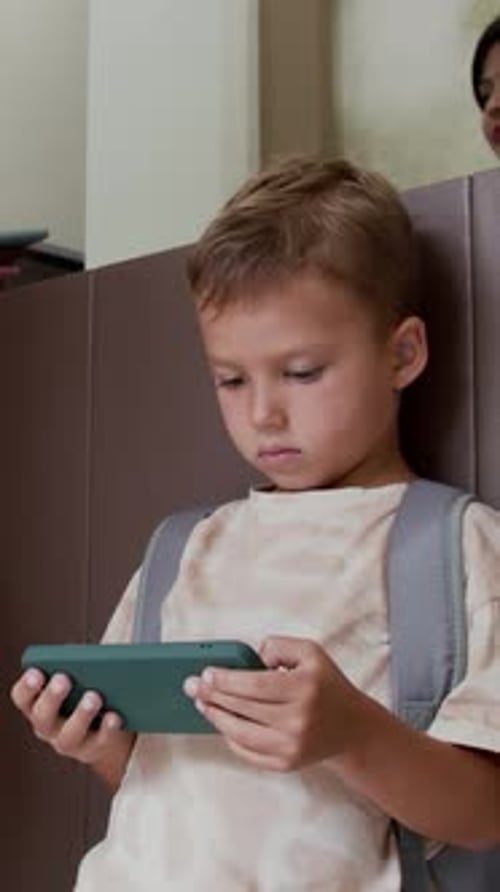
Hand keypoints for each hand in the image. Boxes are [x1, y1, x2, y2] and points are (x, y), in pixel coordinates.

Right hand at [10, 668, 131, 769]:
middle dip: (52, 697)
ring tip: (93, 696)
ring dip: (81, 715)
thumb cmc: (86, 689)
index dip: (27, 686)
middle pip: (42, 716)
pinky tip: (114, 716)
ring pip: (69, 735)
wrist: (105, 725)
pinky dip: (107, 729)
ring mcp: (68, 742)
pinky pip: (98, 742)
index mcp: (37, 703)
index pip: (22, 698)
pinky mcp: (92, 750)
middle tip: (63, 678)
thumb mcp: (79, 675)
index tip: (36, 672)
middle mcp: (47, 726)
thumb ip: (78, 663)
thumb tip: (90, 651)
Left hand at [183, 636, 365, 771]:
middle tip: (192, 686)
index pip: (254, 685)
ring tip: (202, 704)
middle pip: (243, 708)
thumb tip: (247, 660)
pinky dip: (230, 737)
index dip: (225, 680)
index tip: (206, 674)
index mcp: (304, 687)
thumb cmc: (325, 684)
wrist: (351, 727)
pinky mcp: (286, 764)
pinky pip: (248, 752)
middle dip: (213, 695)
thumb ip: (277, 646)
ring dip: (216, 718)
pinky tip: (221, 722)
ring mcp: (291, 746)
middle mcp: (298, 719)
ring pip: (240, 734)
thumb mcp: (310, 652)